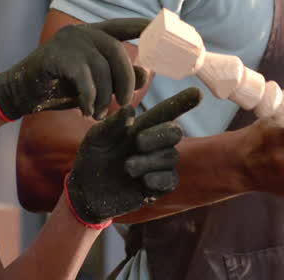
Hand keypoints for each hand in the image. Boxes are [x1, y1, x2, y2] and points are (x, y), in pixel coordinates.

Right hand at [0, 18, 148, 120]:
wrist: (22, 91)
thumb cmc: (61, 86)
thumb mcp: (94, 83)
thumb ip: (118, 77)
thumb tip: (147, 73)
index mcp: (94, 33)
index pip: (123, 25)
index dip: (144, 25)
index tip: (162, 26)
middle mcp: (83, 32)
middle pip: (117, 52)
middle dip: (126, 81)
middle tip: (125, 104)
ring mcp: (68, 41)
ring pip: (102, 68)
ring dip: (105, 96)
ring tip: (100, 114)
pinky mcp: (55, 56)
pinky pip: (83, 78)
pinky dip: (90, 98)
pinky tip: (88, 112)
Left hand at [65, 87, 201, 224]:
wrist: (86, 190)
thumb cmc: (92, 157)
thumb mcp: (95, 138)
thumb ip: (111, 125)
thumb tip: (129, 110)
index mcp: (141, 127)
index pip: (166, 112)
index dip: (182, 102)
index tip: (197, 92)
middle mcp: (154, 144)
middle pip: (174, 132)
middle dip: (160, 135)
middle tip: (138, 142)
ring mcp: (157, 166)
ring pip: (170, 157)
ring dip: (149, 161)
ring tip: (127, 167)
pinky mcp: (157, 187)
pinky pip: (170, 181)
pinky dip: (159, 179)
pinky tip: (144, 181)